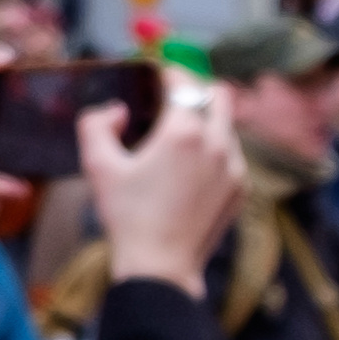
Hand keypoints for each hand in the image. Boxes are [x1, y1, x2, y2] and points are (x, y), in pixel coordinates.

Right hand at [88, 89, 240, 292]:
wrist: (160, 265)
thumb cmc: (127, 216)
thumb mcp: (98, 165)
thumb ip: (97, 124)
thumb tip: (117, 111)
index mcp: (185, 132)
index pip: (185, 82)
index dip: (169, 73)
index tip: (157, 78)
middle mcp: (218, 144)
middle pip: (220, 94)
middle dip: (197, 91)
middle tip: (173, 101)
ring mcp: (235, 167)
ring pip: (228, 125)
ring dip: (207, 122)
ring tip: (179, 139)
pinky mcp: (241, 188)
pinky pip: (233, 155)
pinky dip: (216, 150)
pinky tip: (190, 169)